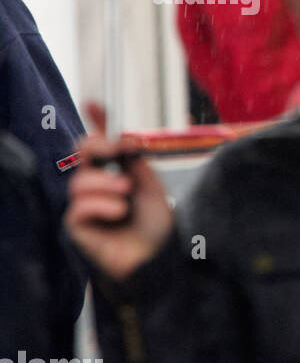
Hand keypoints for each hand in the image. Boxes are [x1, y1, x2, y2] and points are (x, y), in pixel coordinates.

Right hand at [64, 103, 174, 281]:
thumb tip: (124, 135)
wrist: (159, 259)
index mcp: (117, 173)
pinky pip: (78, 207)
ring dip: (105, 183)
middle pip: (81, 153)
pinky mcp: (77, 228)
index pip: (100, 144)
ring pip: (79, 181)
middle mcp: (98, 186)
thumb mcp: (151, 186)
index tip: (94, 103)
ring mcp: (85, 206)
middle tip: (115, 150)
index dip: (96, 123)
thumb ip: (135, 162)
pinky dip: (100, 205)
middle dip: (95, 146)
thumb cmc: (157, 226)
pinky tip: (118, 211)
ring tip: (126, 193)